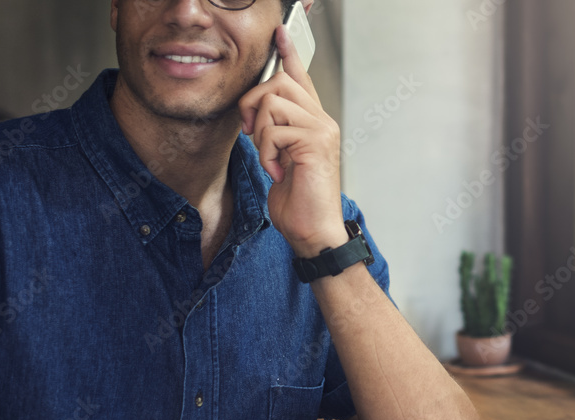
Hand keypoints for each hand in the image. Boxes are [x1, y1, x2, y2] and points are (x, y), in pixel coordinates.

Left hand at [239, 23, 346, 256]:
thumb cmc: (299, 203)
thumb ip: (274, 133)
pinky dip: (266, 153)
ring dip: (260, 134)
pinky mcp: (315, 143)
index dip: (289, 54)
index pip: (302, 78)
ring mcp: (322, 130)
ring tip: (270, 160)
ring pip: (274, 102)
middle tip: (251, 134)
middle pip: (279, 82)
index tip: (280, 33)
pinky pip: (275, 130)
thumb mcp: (280, 160)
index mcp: (314, 123)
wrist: (314, 232)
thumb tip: (255, 115)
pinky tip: (277, 172)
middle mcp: (322, 121)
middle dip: (253, 105)